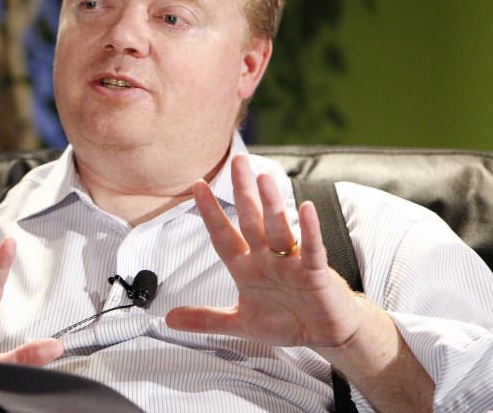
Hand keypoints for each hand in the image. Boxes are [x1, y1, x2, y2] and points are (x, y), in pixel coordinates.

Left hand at [165, 154, 363, 348]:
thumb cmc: (286, 322)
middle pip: (251, 220)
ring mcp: (291, 263)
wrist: (325, 335)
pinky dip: (309, 229)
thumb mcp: (240, 324)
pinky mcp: (316, 273)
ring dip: (271, 204)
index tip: (197, 186)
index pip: (223, 235)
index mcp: (246, 267)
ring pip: (278, 228)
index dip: (210, 212)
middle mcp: (266, 258)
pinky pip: (311, 248)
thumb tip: (170, 320)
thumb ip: (207, 319)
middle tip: (237, 161)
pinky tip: (305, 209)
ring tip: (263, 178)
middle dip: (243, 191)